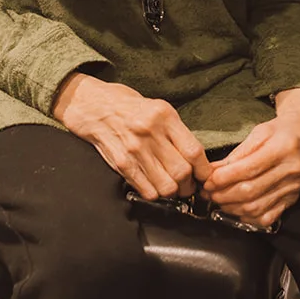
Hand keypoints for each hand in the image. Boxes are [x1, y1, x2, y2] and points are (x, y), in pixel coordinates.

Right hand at [52, 73, 210, 198]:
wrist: (93, 104)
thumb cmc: (128, 105)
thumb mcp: (157, 107)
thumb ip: (175, 131)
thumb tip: (195, 158)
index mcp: (164, 115)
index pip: (194, 151)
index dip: (204, 170)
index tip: (205, 176)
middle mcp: (150, 132)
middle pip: (182, 171)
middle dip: (189, 185)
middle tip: (189, 186)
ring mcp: (134, 149)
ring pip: (166, 185)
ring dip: (173, 192)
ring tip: (173, 188)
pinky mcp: (120, 163)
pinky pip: (145, 188)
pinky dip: (154, 194)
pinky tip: (154, 187)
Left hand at [202, 89, 299, 228]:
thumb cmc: (281, 131)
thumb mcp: (259, 132)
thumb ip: (237, 154)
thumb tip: (213, 171)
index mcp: (283, 148)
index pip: (249, 168)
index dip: (225, 178)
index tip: (208, 180)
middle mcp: (291, 170)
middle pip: (251, 190)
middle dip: (224, 194)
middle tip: (208, 192)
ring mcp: (293, 188)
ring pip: (257, 206)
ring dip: (232, 207)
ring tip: (218, 200)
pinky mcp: (292, 199)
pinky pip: (268, 217)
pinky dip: (248, 217)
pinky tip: (236, 209)